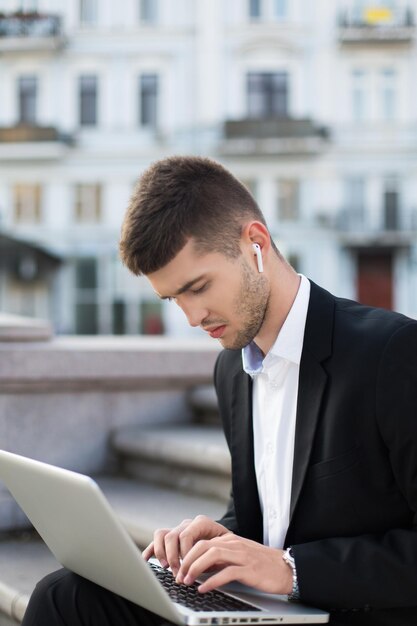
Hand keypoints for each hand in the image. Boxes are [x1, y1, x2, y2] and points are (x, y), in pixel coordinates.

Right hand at [142, 515, 230, 576]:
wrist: (227, 540)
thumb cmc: (226, 545)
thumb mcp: (224, 548)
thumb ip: (212, 555)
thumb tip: (200, 569)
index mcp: (201, 523)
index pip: (186, 536)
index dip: (184, 553)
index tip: (189, 568)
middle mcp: (187, 524)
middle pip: (172, 536)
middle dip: (173, 558)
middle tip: (178, 574)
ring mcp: (178, 529)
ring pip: (162, 535)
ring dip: (162, 553)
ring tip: (166, 567)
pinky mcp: (172, 538)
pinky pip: (157, 540)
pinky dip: (151, 549)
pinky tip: (147, 559)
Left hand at [176, 534, 292, 595]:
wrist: (286, 568)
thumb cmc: (262, 564)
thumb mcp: (238, 556)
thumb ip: (221, 558)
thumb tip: (201, 567)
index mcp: (230, 540)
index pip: (202, 542)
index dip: (187, 554)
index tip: (179, 568)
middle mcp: (234, 544)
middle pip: (203, 546)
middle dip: (187, 560)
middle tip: (179, 575)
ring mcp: (242, 556)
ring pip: (212, 555)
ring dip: (195, 568)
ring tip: (187, 581)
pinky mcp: (249, 569)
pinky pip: (226, 573)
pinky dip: (212, 580)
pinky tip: (203, 588)